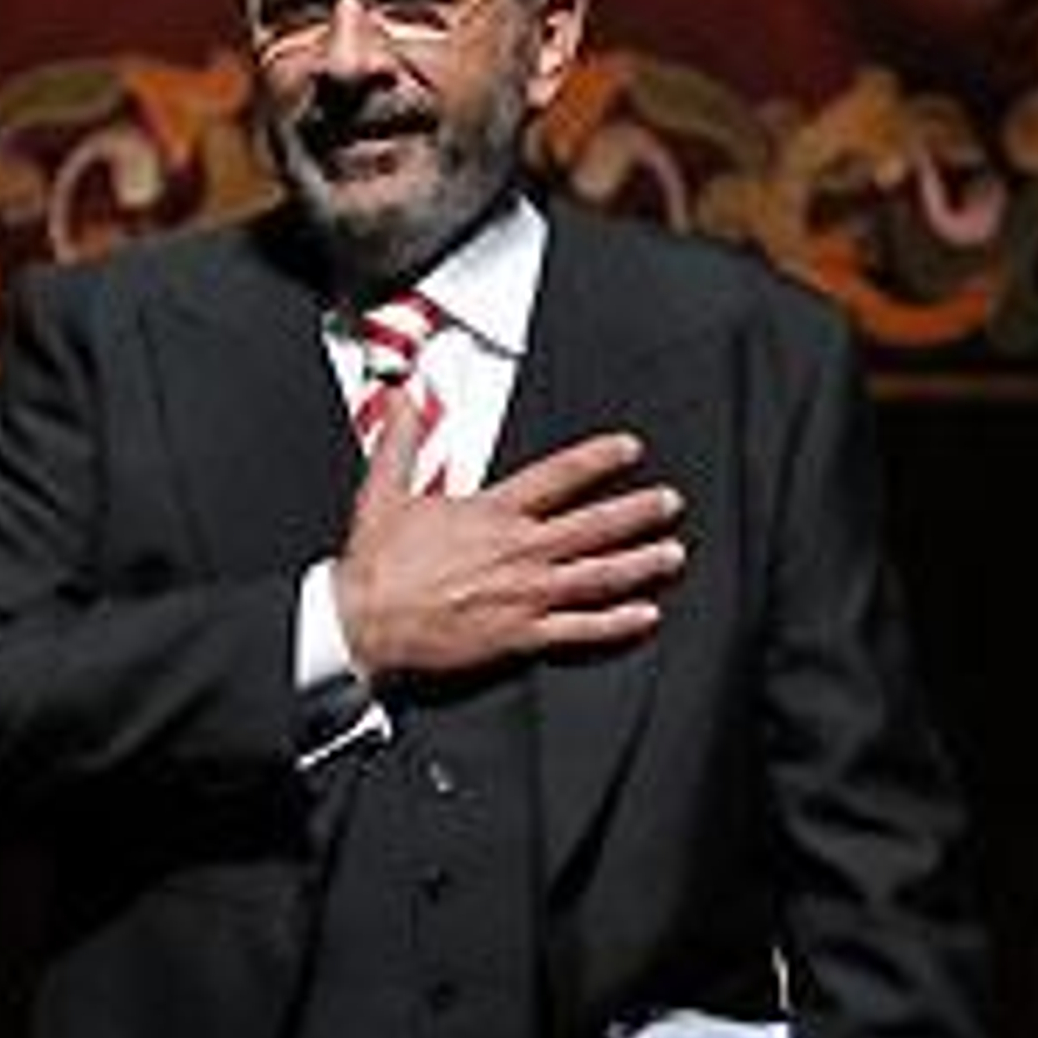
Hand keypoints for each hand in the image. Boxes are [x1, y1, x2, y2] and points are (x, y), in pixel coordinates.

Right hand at [335, 392, 683, 681]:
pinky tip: (644, 616)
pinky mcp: (519, 636)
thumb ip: (401, 442)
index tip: (629, 449)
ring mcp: (524, 595)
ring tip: (672, 555)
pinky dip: (616, 624)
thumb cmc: (377, 566)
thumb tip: (403, 401)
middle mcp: (517, 551)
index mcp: (491, 514)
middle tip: (670, 502)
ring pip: (597, 576)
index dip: (599, 459)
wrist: (364, 620)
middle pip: (593, 525)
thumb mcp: (384, 491)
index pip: (558, 476)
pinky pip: (579, 630)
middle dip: (638, 511)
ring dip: (640, 564)